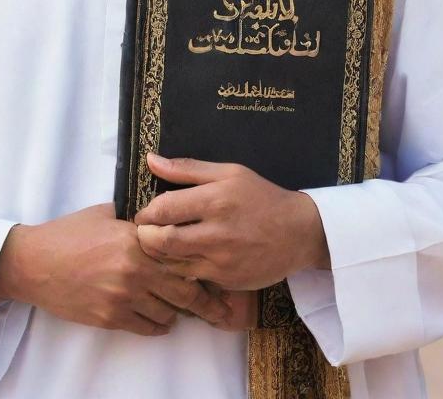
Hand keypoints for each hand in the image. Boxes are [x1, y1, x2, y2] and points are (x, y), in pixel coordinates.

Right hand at [0, 202, 231, 336]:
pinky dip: (158, 325)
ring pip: (168, 312)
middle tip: (223, 305)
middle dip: (206, 299)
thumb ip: (134, 217)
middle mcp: (134, 268)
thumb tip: (158, 212)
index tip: (217, 267)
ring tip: (182, 307)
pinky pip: (148, 327)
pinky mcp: (110, 317)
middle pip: (184, 289)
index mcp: (135, 238)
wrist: (34, 263)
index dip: (201, 261)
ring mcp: (123, 295)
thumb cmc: (68, 233)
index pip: (181, 252)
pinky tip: (161, 319)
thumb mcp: (104, 214)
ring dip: (177, 311)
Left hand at [133, 154, 328, 291]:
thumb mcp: (229, 172)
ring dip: (158, 256)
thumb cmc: (261, 196)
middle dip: (145, 237)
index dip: (146, 213)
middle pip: (162, 241)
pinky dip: (178, 271)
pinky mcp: (225, 282)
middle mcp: (216, 233)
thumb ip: (187, 169)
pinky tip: (180, 260)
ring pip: (172, 264)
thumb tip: (151, 160)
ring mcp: (221, 261)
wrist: (298, 232)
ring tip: (158, 246)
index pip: (164, 209)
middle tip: (144, 232)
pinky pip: (190, 279)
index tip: (144, 214)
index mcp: (215, 200)